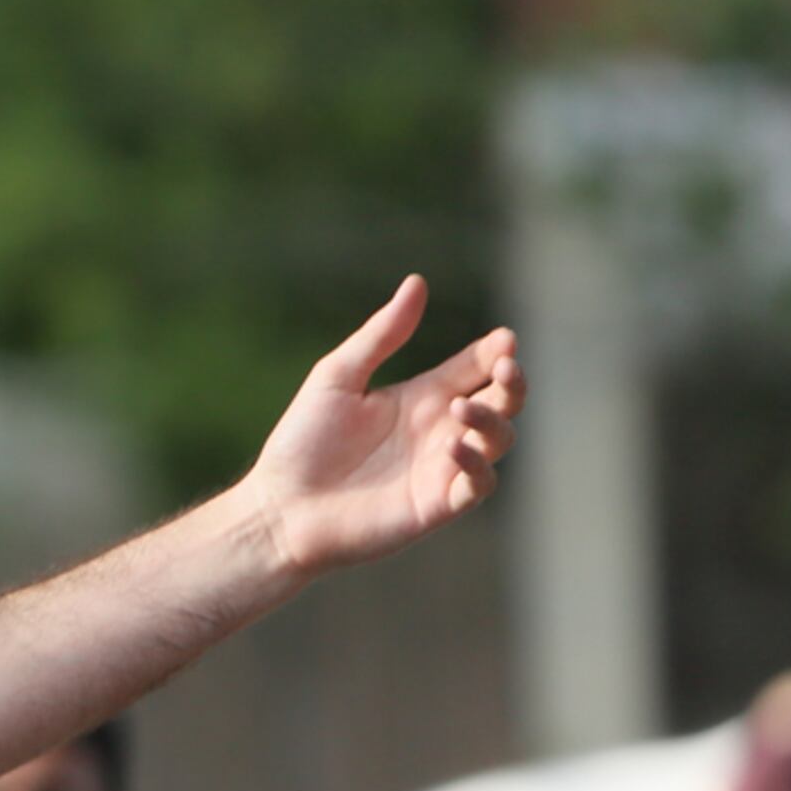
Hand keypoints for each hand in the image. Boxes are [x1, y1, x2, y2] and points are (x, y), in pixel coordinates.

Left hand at [237, 277, 522, 575]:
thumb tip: (417, 283)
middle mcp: (439, 430)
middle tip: (505, 366)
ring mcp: (442, 468)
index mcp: (421, 397)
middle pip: (500, 401)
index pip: (473, 368)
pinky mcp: (437, 505)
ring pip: (499, 440)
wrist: (279, 508)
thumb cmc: (303, 443)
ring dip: (493, 421)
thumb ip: (381, 336)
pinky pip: (479, 485)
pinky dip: (478, 465)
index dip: (495, 353)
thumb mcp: (338, 377)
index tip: (504, 338)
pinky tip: (457, 447)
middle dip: (511, 382)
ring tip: (463, 409)